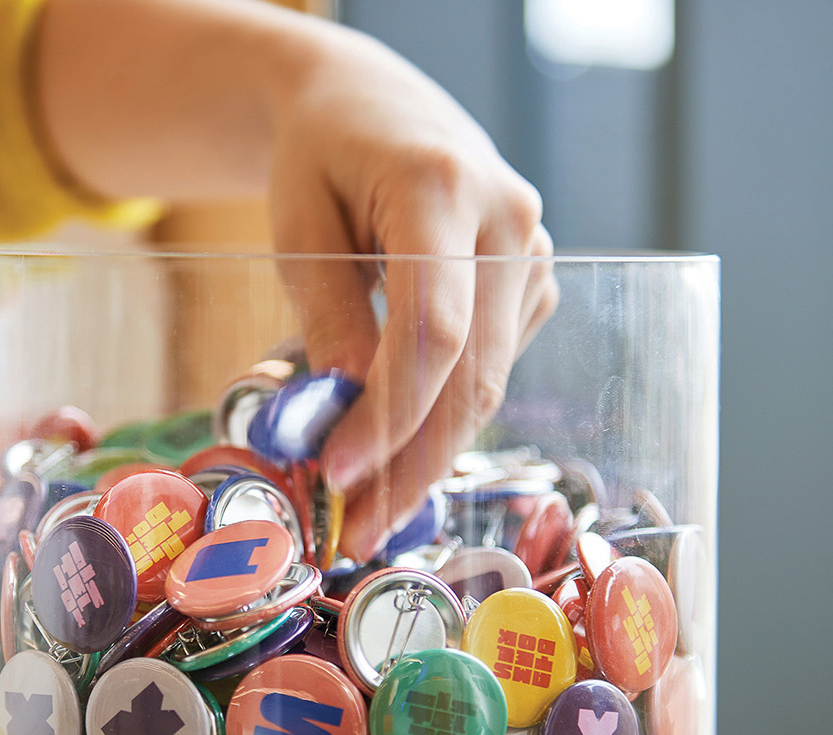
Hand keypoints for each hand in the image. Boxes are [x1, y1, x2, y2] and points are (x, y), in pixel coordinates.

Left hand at [268, 30, 557, 561]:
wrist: (373, 104)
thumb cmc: (321, 154)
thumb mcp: (299, 222)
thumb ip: (326, 313)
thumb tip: (347, 414)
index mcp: (442, 184)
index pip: (433, 327)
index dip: (391, 413)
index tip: (340, 474)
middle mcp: (508, 218)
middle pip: (472, 372)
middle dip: (413, 463)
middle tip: (357, 531)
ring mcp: (533, 251)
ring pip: (488, 382)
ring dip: (428, 455)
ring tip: (368, 512)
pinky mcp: (533, 281)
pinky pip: (490, 366)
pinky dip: (442, 416)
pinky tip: (397, 453)